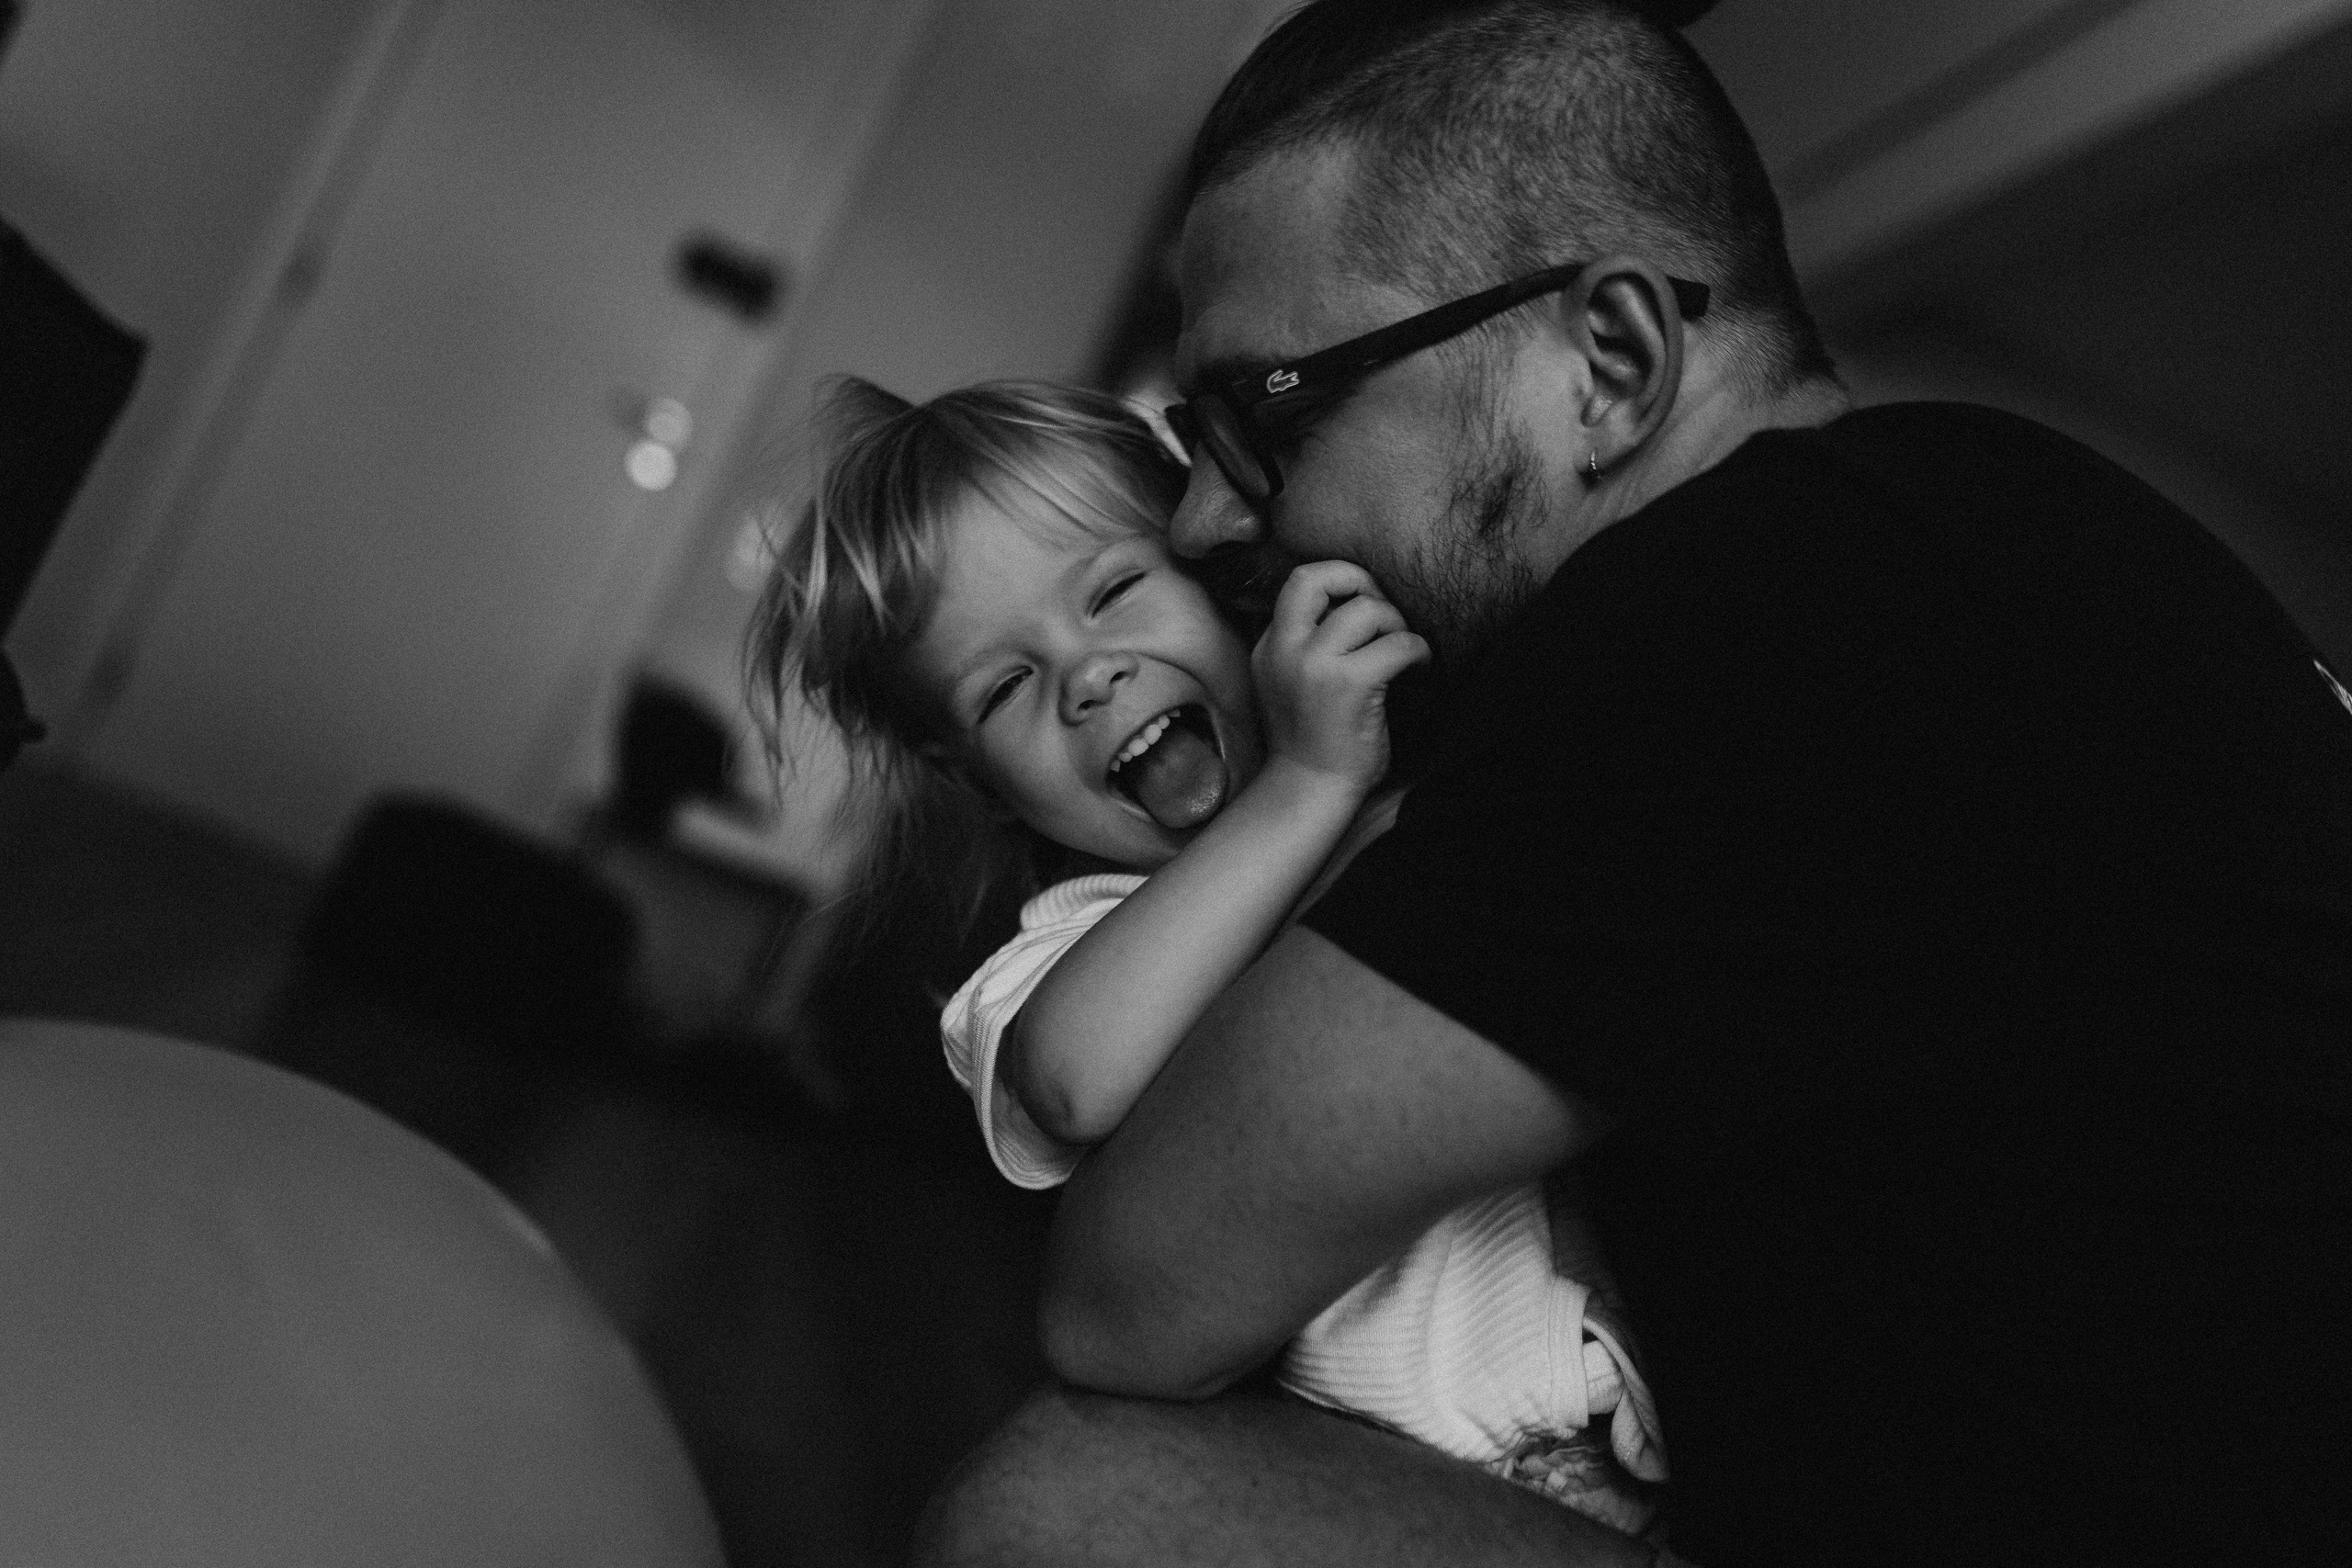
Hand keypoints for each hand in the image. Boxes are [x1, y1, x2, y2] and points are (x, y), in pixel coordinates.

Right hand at [1252, 561, 1429, 791]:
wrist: (1309, 790)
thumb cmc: (1310, 741)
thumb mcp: (1285, 683)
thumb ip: (1301, 645)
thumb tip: (1351, 605)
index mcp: (1269, 647)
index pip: (1299, 583)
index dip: (1337, 579)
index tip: (1360, 600)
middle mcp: (1285, 649)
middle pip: (1318, 578)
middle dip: (1361, 583)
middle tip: (1383, 612)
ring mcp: (1315, 665)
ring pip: (1367, 609)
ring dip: (1395, 623)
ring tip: (1401, 649)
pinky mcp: (1351, 684)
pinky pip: (1398, 644)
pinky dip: (1418, 651)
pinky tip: (1419, 666)